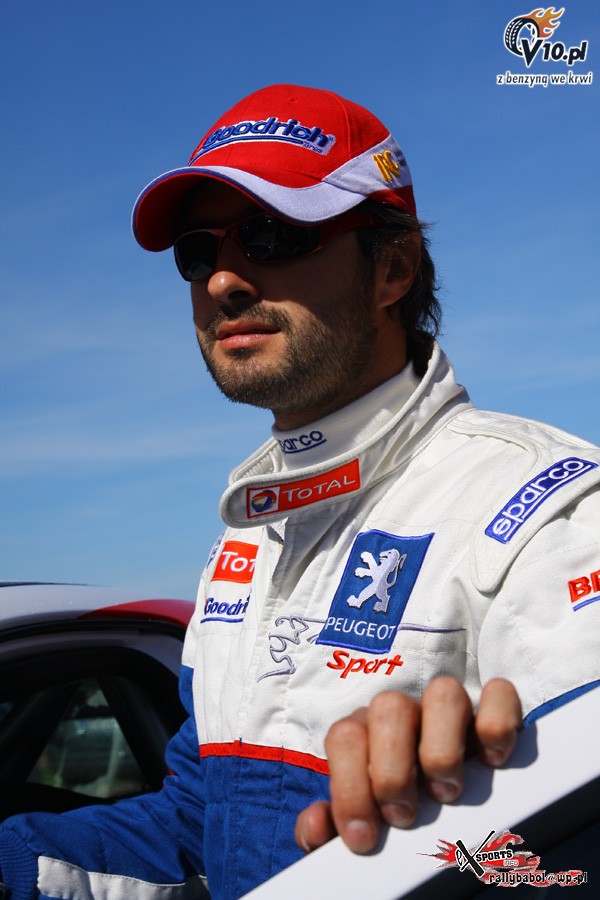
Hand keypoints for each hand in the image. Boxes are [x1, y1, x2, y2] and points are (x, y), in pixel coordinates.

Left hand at [295, 677, 521, 854]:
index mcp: (364, 733)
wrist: (437, 795)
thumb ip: (328, 826)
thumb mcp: (359, 819)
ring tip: (446, 793)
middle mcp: (403, 714)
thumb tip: (315, 826)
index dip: (349, 787)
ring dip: (443, 749)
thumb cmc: (390, 806)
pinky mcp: (492, 711)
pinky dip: (498, 723)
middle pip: (389, 709)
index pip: (345, 737)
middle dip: (392, 769)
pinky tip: (492, 761)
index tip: (363, 837)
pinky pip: (499, 694)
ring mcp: (448, 710)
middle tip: (402, 815)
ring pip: (444, 693)